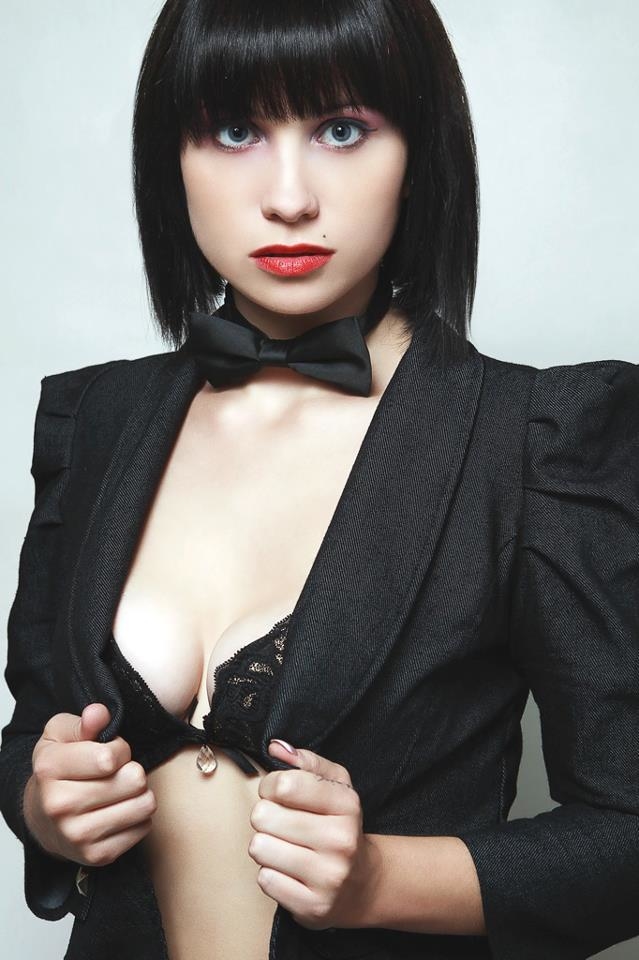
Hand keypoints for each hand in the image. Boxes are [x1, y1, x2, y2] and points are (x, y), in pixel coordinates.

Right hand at [23, 703, 156, 866]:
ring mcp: (77, 835)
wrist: (43, 818)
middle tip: (116, 774)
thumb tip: (99, 713)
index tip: (110, 753)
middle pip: (133, 779)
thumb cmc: (59, 770)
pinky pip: (143, 827)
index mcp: (50, 769)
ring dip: (139, 793)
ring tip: (121, 791)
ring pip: (144, 804)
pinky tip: (119, 811)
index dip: (120, 749)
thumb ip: (84, 721)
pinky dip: (138, 816)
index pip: (110, 757)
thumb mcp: (62, 735)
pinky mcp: (96, 856)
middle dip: (132, 770)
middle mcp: (59, 805)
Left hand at [248, 739, 380, 929]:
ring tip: (284, 847)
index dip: (270, 786)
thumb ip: (306, 761)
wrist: (363, 884)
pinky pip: (265, 879)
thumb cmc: (340, 826)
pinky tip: (289, 871)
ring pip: (259, 847)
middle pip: (264, 816)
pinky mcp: (313, 906)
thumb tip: (275, 747)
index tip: (277, 794)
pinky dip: (271, 874)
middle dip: (265, 818)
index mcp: (346, 803)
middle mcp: (341, 839)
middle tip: (281, 824)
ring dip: (265, 846)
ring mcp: (328, 876)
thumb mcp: (335, 786)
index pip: (284, 784)